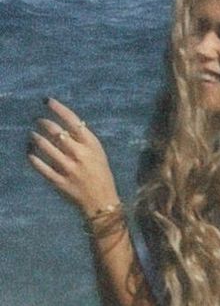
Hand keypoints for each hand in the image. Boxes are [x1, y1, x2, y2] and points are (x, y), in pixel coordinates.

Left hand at [26, 97, 120, 217]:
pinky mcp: (59, 182)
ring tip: (33, 136)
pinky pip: (40, 165)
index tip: (47, 102)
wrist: (103, 204)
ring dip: (35, 138)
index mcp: (91, 146)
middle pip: (55, 131)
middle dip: (43, 123)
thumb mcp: (98, 154)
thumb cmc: (101, 176)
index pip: (72, 120)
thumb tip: (65, 123)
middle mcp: (80, 155)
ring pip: (44, 146)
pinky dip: (32, 157)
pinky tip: (31, 152)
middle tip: (39, 122)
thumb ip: (84, 140)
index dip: (57, 108)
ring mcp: (69, 169)